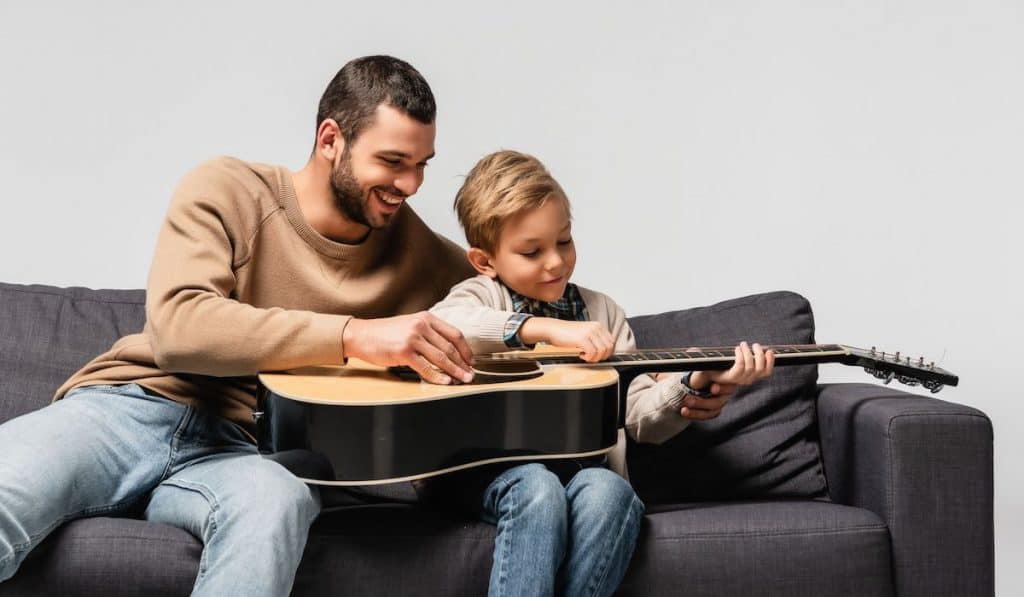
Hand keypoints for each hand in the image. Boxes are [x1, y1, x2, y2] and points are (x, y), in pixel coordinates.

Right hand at [342, 312, 474, 384]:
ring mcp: (412, 338)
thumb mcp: (410, 324)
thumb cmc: (385, 333)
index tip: (471, 361)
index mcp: (426, 318)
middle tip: (471, 374)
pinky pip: (425, 367)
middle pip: (450, 347)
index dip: (466, 349)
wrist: (361, 335)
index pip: (454, 333)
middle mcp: (421, 325)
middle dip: (463, 363)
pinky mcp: (404, 352)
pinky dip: (437, 376)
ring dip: (455, 371)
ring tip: (463, 379)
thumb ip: (428, 332)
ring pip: (441, 357)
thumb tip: (448, 350)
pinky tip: (445, 381)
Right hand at [519, 318, 614, 361]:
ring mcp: (590, 332)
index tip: (598, 356)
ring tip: (584, 356)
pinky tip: (580, 355)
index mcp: (598, 326)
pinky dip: (588, 358)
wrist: (552, 329)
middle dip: (601, 356)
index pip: (612, 342)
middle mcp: (596, 327)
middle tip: (590, 357)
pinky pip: (592, 353)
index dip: (606, 352)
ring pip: (602, 351)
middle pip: (609, 347)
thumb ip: (595, 340)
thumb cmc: (566, 333)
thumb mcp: (585, 333)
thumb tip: (605, 352)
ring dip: (594, 358)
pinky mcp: (582, 338)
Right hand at [683, 342, 774, 419]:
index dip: (741, 358)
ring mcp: (750, 379)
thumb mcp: (703, 364)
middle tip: (743, 344)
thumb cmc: (712, 369)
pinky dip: (770, 361)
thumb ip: (697, 358)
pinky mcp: (757, 376)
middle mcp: (741, 381)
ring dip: (760, 355)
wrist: (721, 377)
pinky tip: (769, 351)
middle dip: (749, 354)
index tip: (736, 347)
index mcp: (729, 378)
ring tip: (754, 345)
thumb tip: (692, 351)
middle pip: (751, 368)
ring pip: (761, 369)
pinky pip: (767, 371)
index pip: (739, 370)